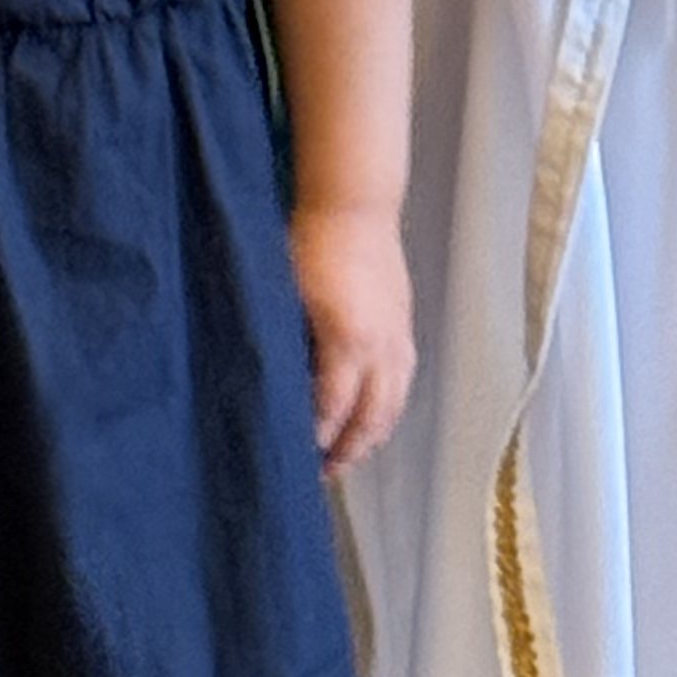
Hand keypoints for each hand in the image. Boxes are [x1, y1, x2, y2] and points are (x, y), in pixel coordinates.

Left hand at [290, 201, 412, 476]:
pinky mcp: (405, 326)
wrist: (354, 204)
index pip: (332, 408)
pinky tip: (373, 416)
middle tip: (322, 472)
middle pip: (370, 418)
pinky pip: (403, 381)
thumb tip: (270, 387)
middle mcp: (381, 346)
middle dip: (347, 451)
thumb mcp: (286, 296)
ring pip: (393, 405)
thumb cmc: (311, 242)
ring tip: (349, 455)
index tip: (295, 457)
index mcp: (348, 340)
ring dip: (372, 436)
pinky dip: (389, 408)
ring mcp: (398, 337)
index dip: (315, 439)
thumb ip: (285, 345)